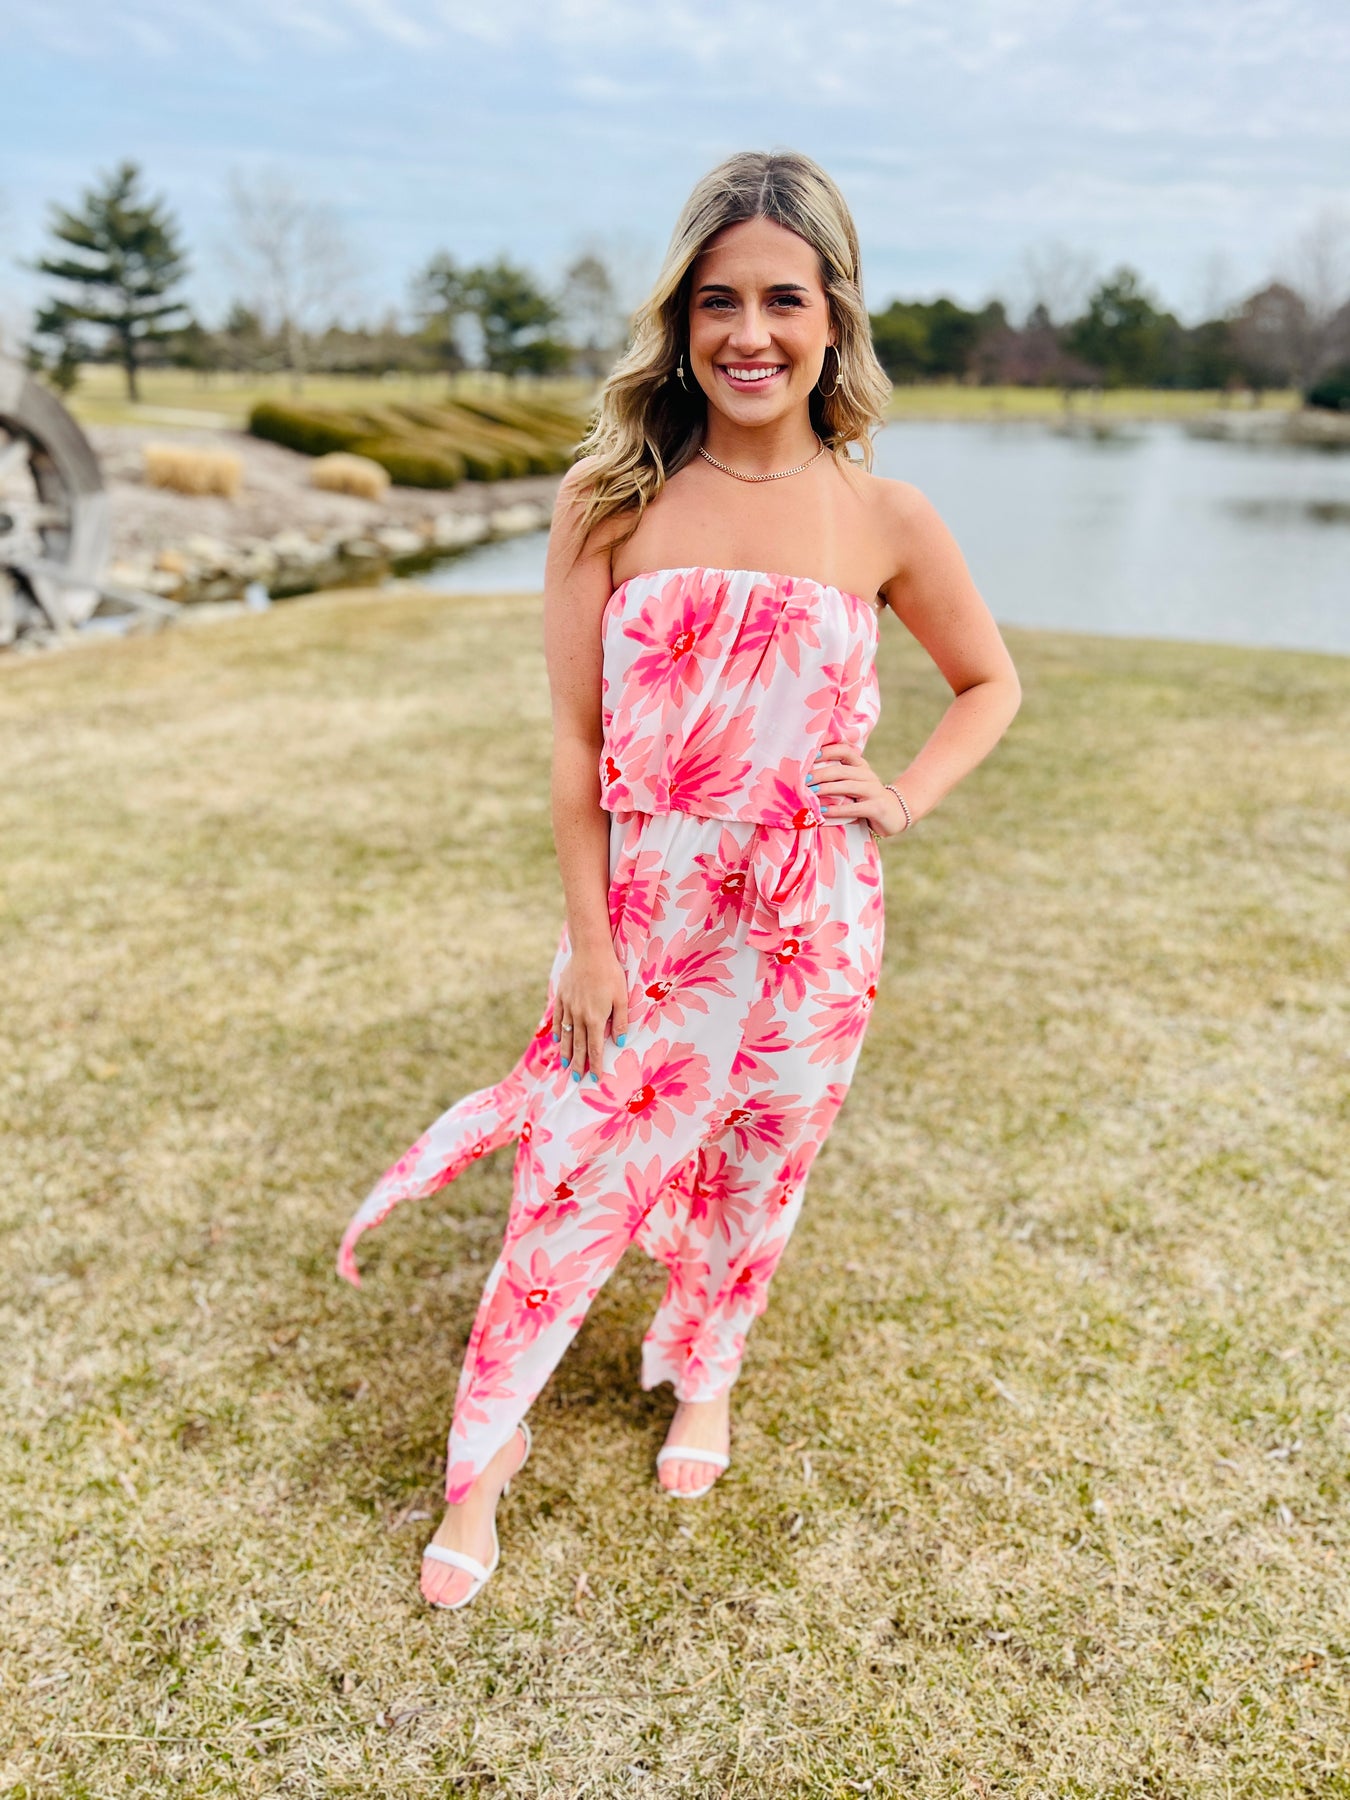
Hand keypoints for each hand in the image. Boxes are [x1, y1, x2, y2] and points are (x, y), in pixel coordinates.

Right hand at [552, 944, 628, 1084]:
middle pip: (579, 1046)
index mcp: (595, 1018)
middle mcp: (579, 1016)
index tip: (594, 1078)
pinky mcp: (562, 996)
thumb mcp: (621, 997)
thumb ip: (620, 1021)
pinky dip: (559, 1031)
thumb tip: (619, 1043)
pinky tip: (558, 1039)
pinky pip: (559, 1019)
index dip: (595, 1064)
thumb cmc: (610, 973)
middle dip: (578, 1064)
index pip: (595, 1048)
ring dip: (566, 1052)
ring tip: (565, 1065)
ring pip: (567, 1035)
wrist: (590, 951)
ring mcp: (568, 1007)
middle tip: (576, 1079)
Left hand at [808, 741, 908, 837]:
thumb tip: (806, 776)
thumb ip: (838, 778)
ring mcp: (873, 790)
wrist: (895, 813)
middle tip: (802, 779)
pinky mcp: (877, 807)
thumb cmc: (866, 798)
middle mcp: (867, 775)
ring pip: (848, 786)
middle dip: (820, 774)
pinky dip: (837, 810)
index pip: (844, 751)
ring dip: (827, 789)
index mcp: (861, 765)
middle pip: (841, 770)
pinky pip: (854, 808)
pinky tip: (823, 813)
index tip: (809, 755)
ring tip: (810, 793)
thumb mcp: (855, 784)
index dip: (827, 751)